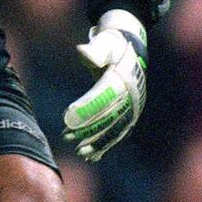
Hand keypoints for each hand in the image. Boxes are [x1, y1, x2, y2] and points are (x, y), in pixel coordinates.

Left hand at [62, 10, 146, 162]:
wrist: (130, 50)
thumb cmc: (112, 45)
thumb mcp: (104, 44)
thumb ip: (94, 50)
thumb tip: (81, 50)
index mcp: (123, 78)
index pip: (103, 96)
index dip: (86, 108)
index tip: (68, 117)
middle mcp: (131, 95)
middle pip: (109, 116)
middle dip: (88, 129)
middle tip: (67, 137)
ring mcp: (133, 107)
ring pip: (116, 129)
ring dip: (98, 142)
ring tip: (80, 152)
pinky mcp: (130, 114)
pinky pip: (118, 132)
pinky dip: (106, 144)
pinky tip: (93, 157)